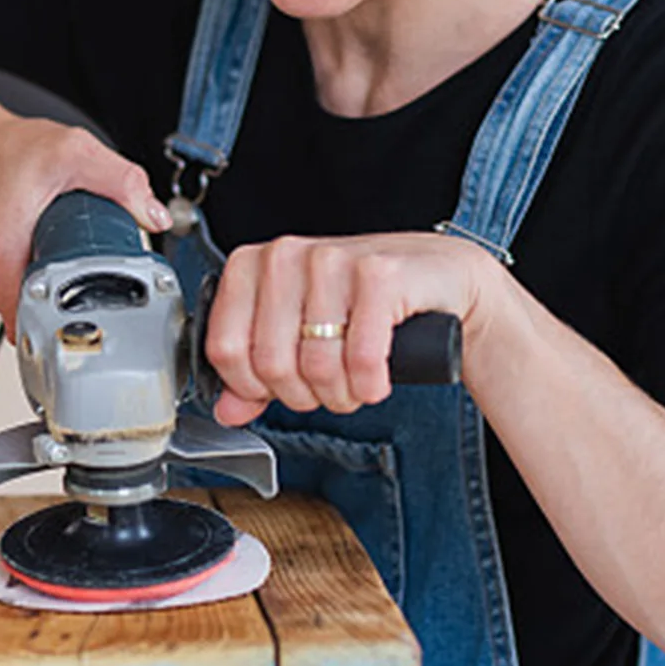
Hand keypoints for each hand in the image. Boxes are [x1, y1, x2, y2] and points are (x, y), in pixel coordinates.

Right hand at [0, 103, 170, 333]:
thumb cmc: (8, 150)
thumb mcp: (75, 153)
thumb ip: (121, 182)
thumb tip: (154, 216)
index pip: (33, 323)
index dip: (68, 323)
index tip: (90, 312)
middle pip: (32, 320)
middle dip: (64, 305)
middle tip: (83, 277)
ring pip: (21, 312)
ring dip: (46, 296)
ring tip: (58, 262)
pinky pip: (10, 300)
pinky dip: (29, 285)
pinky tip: (39, 260)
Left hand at [205, 232, 495, 423]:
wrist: (438, 279)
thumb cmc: (363, 305)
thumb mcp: (299, 338)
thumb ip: (256, 375)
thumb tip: (226, 411)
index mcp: (254, 265)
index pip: (226, 349)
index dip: (253, 388)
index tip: (280, 388)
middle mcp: (287, 254)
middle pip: (271, 364)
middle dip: (302, 396)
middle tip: (326, 389)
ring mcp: (332, 259)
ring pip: (316, 366)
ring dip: (340, 395)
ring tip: (354, 384)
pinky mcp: (378, 273)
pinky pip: (361, 359)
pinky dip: (370, 385)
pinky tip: (377, 380)